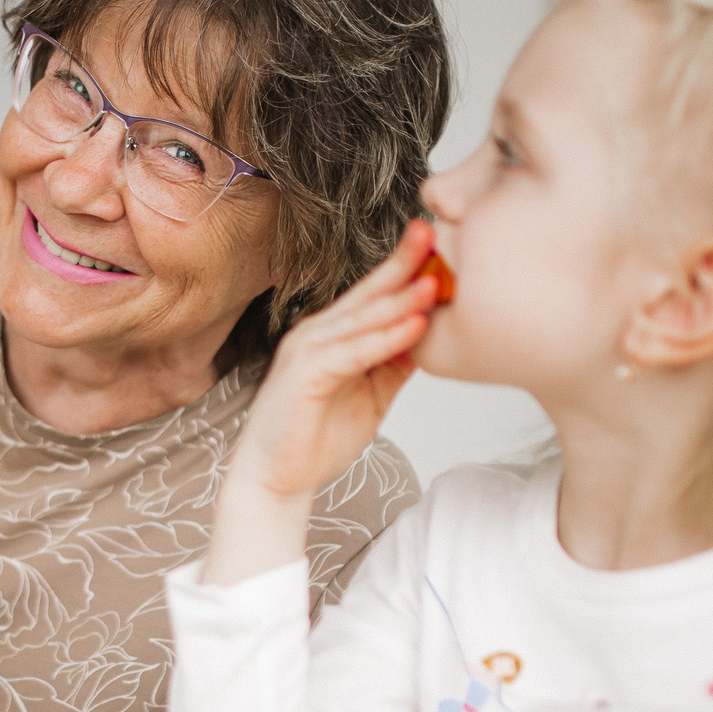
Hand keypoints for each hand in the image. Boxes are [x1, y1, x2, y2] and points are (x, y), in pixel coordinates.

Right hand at [207, 221, 437, 583]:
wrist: (276, 479)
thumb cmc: (316, 438)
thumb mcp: (372, 394)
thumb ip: (394, 362)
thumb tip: (428, 334)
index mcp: (332, 334)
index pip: (373, 293)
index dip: (402, 265)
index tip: (435, 241)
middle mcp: (317, 333)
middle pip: (367, 293)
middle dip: (402, 262)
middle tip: (434, 232)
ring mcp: (308, 351)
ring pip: (362, 319)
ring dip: (401, 300)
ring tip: (436, 281)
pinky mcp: (306, 375)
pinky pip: (353, 352)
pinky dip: (385, 339)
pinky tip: (414, 327)